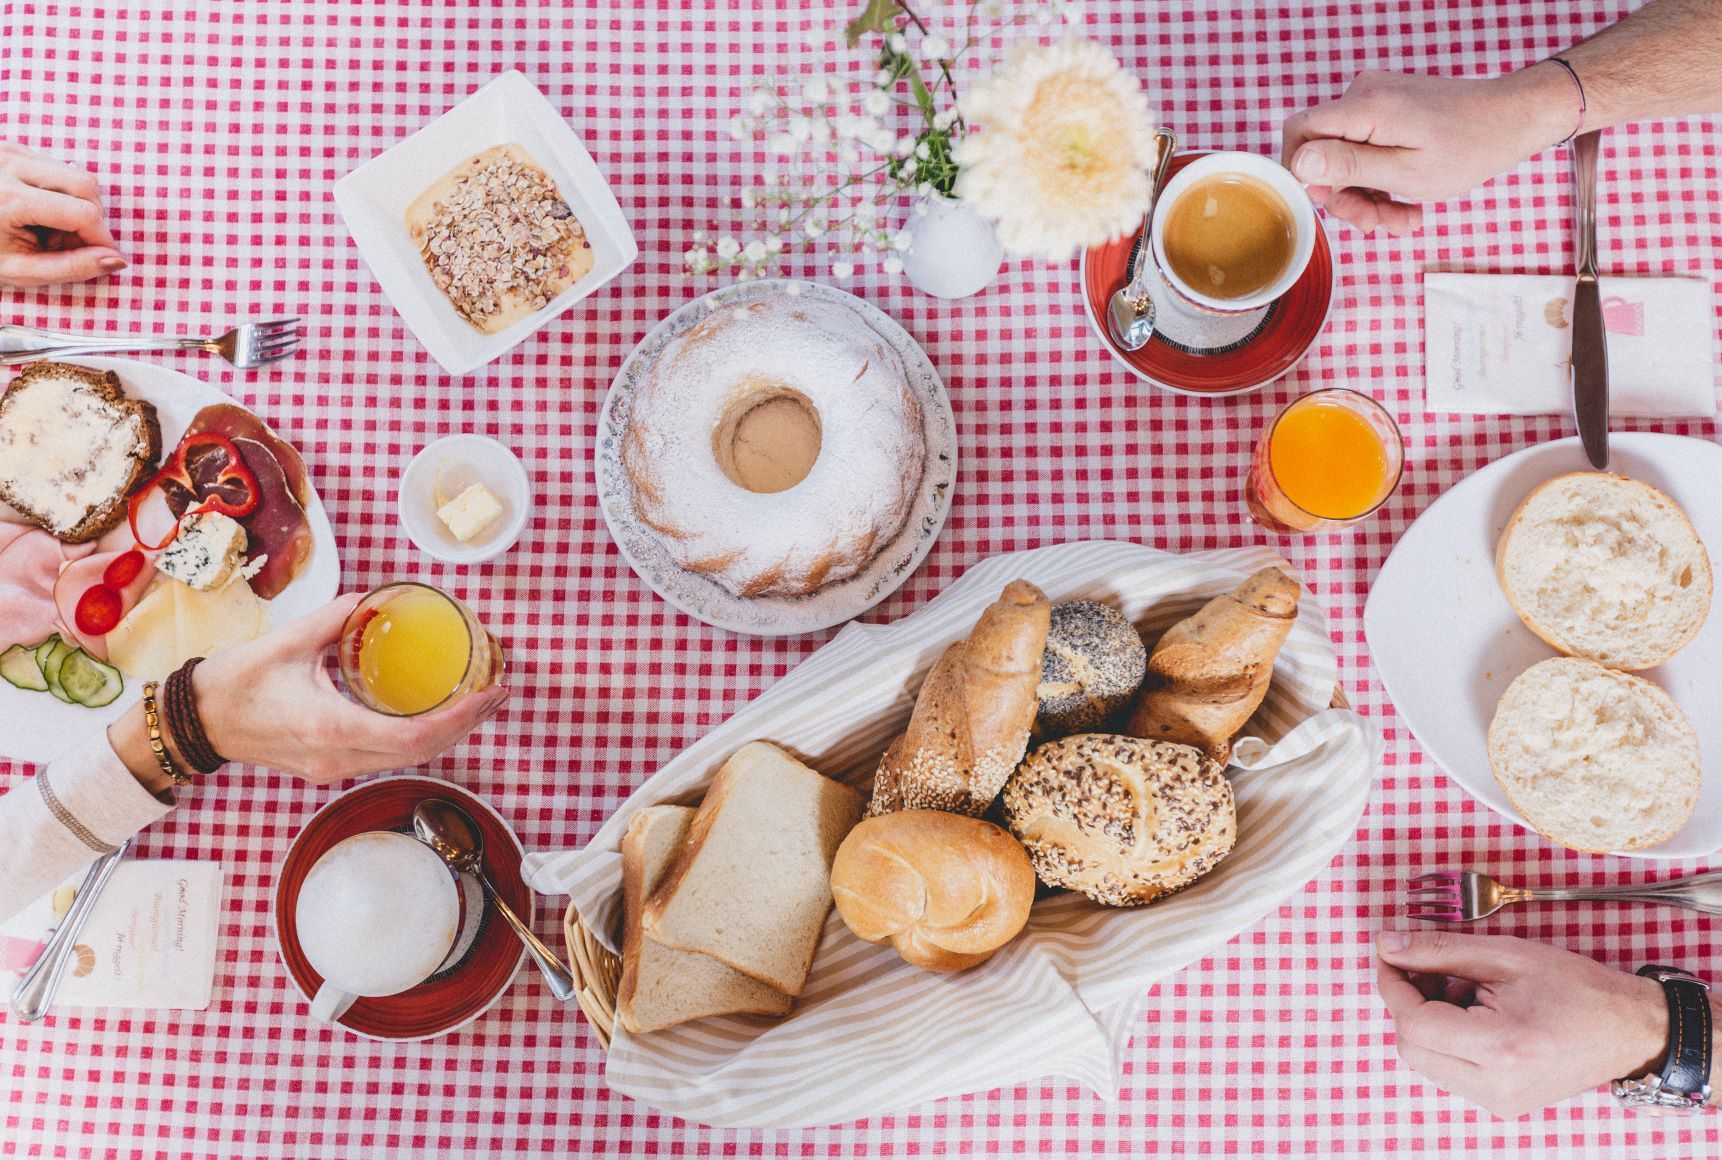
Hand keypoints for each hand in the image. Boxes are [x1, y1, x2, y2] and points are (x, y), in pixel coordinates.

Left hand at [0, 141, 126, 287]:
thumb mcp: (20, 270)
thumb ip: (71, 268)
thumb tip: (116, 261)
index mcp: (8, 198)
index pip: (83, 213)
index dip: (101, 239)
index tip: (100, 258)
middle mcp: (9, 165)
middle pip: (87, 185)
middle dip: (93, 219)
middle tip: (71, 243)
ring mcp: (10, 151)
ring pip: (76, 174)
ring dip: (78, 206)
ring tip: (50, 229)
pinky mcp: (13, 148)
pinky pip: (58, 169)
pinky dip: (61, 194)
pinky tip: (39, 213)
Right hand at [186, 593, 507, 784]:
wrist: (191, 723)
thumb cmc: (231, 683)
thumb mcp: (286, 642)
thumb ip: (335, 618)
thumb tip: (376, 598)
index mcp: (329, 727)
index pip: (413, 736)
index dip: (458, 718)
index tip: (488, 694)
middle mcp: (337, 756)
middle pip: (421, 752)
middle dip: (466, 725)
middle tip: (498, 693)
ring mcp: (333, 768)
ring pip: (406, 759)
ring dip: (447, 733)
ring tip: (477, 701)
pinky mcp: (328, 767)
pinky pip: (387, 756)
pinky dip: (419, 738)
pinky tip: (436, 714)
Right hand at [1280, 65, 1578, 234]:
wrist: (1514, 119)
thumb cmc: (1470, 147)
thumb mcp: (1405, 172)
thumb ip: (1348, 167)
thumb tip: (1298, 165)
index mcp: (1365, 107)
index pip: (1299, 131)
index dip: (1300, 173)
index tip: (1328, 204)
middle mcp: (1365, 94)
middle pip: (1322, 150)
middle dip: (1344, 195)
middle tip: (1373, 224)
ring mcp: (1377, 100)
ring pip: (1345, 156)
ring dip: (1367, 195)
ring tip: (1399, 220)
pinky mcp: (1388, 109)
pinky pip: (1366, 149)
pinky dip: (1380, 180)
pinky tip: (1404, 205)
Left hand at [1375, 930, 1670, 1117]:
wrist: (1631, 1031)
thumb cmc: (1578, 988)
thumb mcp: (1506, 955)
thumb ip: (1439, 950)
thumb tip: (1388, 945)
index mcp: (1501, 1048)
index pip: (1414, 1021)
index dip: (1393, 983)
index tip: (1391, 953)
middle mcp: (1495, 1086)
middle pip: (1411, 1045)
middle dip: (1409, 1001)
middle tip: (1429, 967)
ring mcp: (1498, 1102)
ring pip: (1425, 1060)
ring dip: (1426, 1020)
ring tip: (1463, 989)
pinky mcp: (1501, 1103)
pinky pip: (1448, 1070)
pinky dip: (1446, 1038)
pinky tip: (1473, 1012)